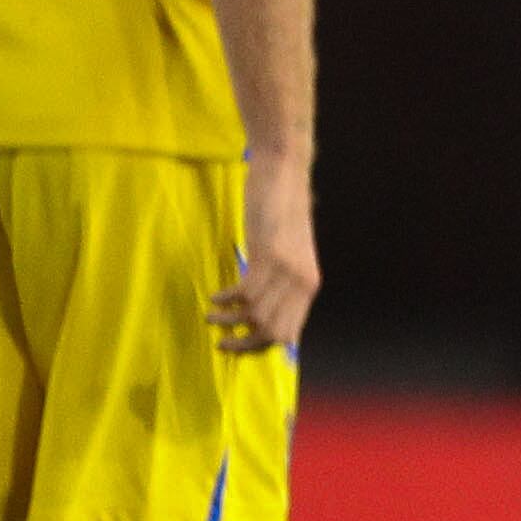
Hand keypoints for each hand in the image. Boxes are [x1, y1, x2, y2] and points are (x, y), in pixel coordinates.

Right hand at [212, 151, 318, 356]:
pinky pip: (246, 291)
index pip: (289, 332)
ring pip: (257, 315)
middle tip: (222, 343)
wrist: (285, 175)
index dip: (262, 346)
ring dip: (229, 321)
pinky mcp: (270, 254)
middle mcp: (302, 282)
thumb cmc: (282, 214)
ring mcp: (287, 269)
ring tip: (211, 317)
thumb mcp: (288, 254)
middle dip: (244, 344)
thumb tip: (262, 310)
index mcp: (308, 285)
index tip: (239, 345)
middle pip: (273, 332)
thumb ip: (281, 282)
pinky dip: (227, 299)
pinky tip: (215, 296)